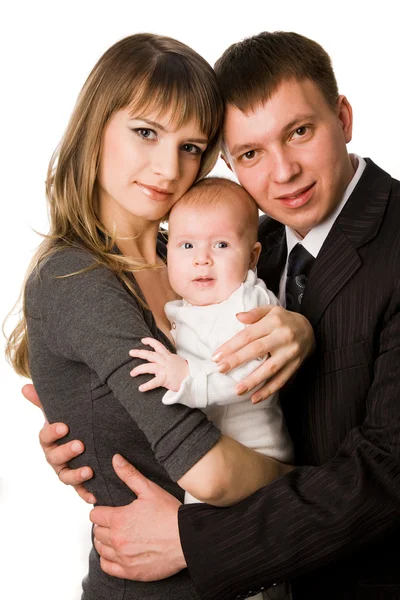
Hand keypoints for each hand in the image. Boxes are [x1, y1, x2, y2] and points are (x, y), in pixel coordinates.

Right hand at [22, 383, 95, 503]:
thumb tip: (25, 386)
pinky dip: (86, 494)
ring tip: (89, 470)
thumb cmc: (72, 425)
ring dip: (76, 475)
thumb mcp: (60, 412)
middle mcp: (56, 458)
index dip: (53, 432)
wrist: (88, 440)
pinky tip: (94, 495)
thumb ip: (43, 401)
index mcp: (50, 440)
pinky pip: (80, 491)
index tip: (64, 426)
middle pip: (55, 458)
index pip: (45, 437)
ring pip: (66, 477)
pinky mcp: (79, 483)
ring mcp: (66, 471)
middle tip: (80, 444)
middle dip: (66, 452)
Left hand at [91, 454, 184, 580]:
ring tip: (118, 535)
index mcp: (119, 519)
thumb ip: (129, 475)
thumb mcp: (149, 490)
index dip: (101, 511)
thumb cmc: (170, 515)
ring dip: (105, 542)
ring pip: (100, 549)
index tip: (110, 511)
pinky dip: (108, 560)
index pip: (95, 515)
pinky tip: (118, 553)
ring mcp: (123, 558)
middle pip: (97, 532)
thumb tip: (115, 460)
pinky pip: (107, 567)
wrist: (187, 539)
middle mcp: (117, 540)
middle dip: (104, 525)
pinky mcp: (130, 572)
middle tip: (117, 522)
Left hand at [129, 337, 188, 391]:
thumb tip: (165, 361)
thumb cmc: (186, 371)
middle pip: (149, 354)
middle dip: (139, 353)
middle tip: (131, 352)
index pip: (158, 345)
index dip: (150, 341)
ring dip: (138, 369)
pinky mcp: (165, 379)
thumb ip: (169, 360)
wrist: (194, 377)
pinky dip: (146, 386)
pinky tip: (141, 388)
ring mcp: (164, 369)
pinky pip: (153, 382)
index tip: (143, 340)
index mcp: (168, 356)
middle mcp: (165, 361)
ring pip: (148, 367)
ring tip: (132, 373)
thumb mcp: (177, 361)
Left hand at [212, 305, 314, 402]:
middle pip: (257, 350)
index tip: (216, 356)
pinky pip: (281, 380)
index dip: (231, 346)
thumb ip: (254, 313)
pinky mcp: (295, 366)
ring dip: (252, 381)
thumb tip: (237, 316)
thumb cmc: (283, 320)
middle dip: (237, 361)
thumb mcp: (270, 310)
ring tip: (237, 390)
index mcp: (274, 322)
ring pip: (270, 368)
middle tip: (220, 370)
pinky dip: (268, 391)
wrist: (310, 330)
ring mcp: (290, 353)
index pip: (248, 335)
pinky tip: (254, 398)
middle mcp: (283, 337)